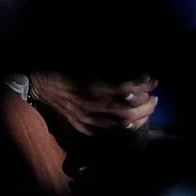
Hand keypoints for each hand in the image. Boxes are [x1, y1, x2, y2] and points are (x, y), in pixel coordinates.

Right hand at [27, 70, 155, 133]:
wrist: (40, 84)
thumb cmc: (63, 69)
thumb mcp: (87, 63)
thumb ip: (109, 71)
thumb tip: (133, 73)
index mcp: (94, 87)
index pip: (127, 90)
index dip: (143, 86)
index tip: (153, 80)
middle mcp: (92, 106)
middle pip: (127, 111)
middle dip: (146, 105)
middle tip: (155, 97)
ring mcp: (87, 119)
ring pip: (119, 124)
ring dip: (139, 117)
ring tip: (148, 109)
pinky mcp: (82, 126)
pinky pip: (106, 131)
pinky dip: (122, 128)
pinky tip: (132, 123)